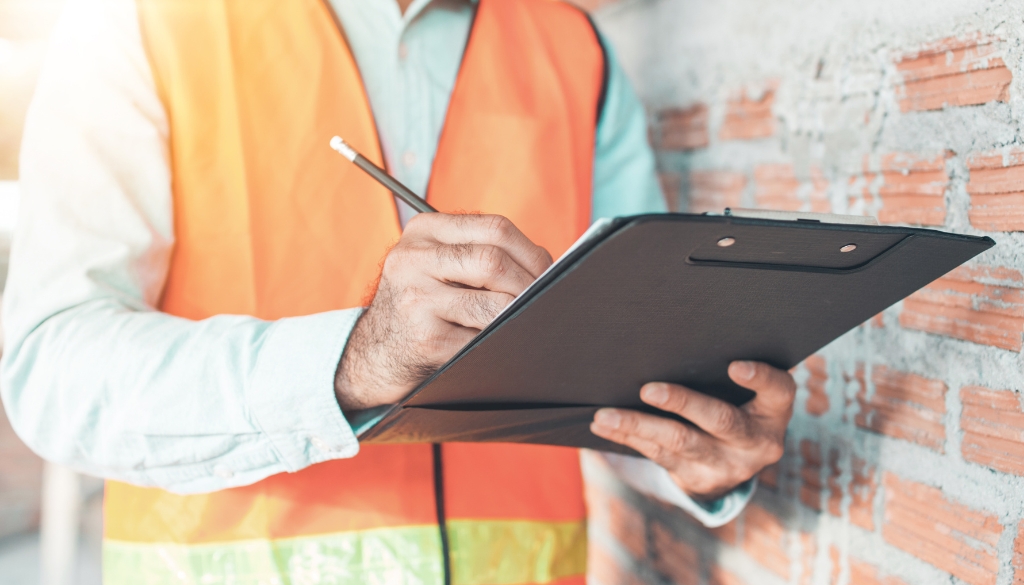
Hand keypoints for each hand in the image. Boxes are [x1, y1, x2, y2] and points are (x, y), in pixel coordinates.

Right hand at [335, 213, 551, 410]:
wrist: (375, 352)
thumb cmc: (421, 304)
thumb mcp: (436, 264)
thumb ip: (480, 253)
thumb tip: (549, 267)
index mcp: (422, 231)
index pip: (494, 228)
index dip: (532, 252)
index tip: (549, 272)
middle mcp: (412, 259)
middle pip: (494, 262)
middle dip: (529, 285)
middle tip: (544, 301)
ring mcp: (415, 299)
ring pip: (493, 304)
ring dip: (517, 316)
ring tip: (523, 321)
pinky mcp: (424, 338)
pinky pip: (482, 339)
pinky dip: (500, 342)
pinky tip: (498, 343)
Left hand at [590, 361, 794, 499]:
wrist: (732, 466)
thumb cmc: (735, 406)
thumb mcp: (746, 394)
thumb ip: (723, 371)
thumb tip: (671, 334)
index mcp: (773, 413)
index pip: (778, 391)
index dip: (760, 379)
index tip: (735, 365)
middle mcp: (755, 442)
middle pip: (720, 420)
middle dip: (682, 403)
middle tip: (648, 389)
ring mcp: (727, 465)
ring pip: (679, 442)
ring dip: (638, 425)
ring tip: (606, 415)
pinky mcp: (697, 479)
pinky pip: (658, 456)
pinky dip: (629, 437)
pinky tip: (605, 426)